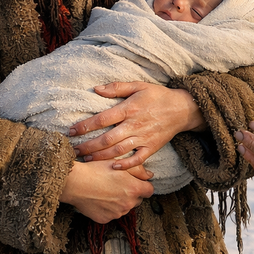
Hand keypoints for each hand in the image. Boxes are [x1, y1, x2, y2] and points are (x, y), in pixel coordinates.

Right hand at [58, 161, 154, 223]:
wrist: (75, 183)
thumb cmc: (96, 169)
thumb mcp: (118, 163)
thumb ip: (138, 170)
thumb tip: (149, 175)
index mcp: (134, 189)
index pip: (149, 190)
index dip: (143, 185)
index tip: (135, 182)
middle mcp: (128, 204)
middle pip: (137, 200)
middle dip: (132, 193)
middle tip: (118, 184)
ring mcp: (116, 213)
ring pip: (124, 208)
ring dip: (120, 201)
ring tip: (107, 190)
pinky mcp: (105, 219)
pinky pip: (112, 214)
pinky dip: (108, 208)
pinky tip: (100, 198)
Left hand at [70, 82, 204, 169]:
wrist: (182, 108)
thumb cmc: (158, 96)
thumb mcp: (138, 86)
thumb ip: (117, 87)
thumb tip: (96, 89)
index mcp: (129, 109)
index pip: (102, 119)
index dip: (85, 126)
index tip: (71, 131)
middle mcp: (135, 125)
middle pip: (107, 139)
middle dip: (88, 146)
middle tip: (73, 151)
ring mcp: (143, 137)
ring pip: (118, 150)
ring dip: (101, 156)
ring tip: (86, 159)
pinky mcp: (152, 147)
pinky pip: (137, 159)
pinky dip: (126, 165)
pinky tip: (113, 167)